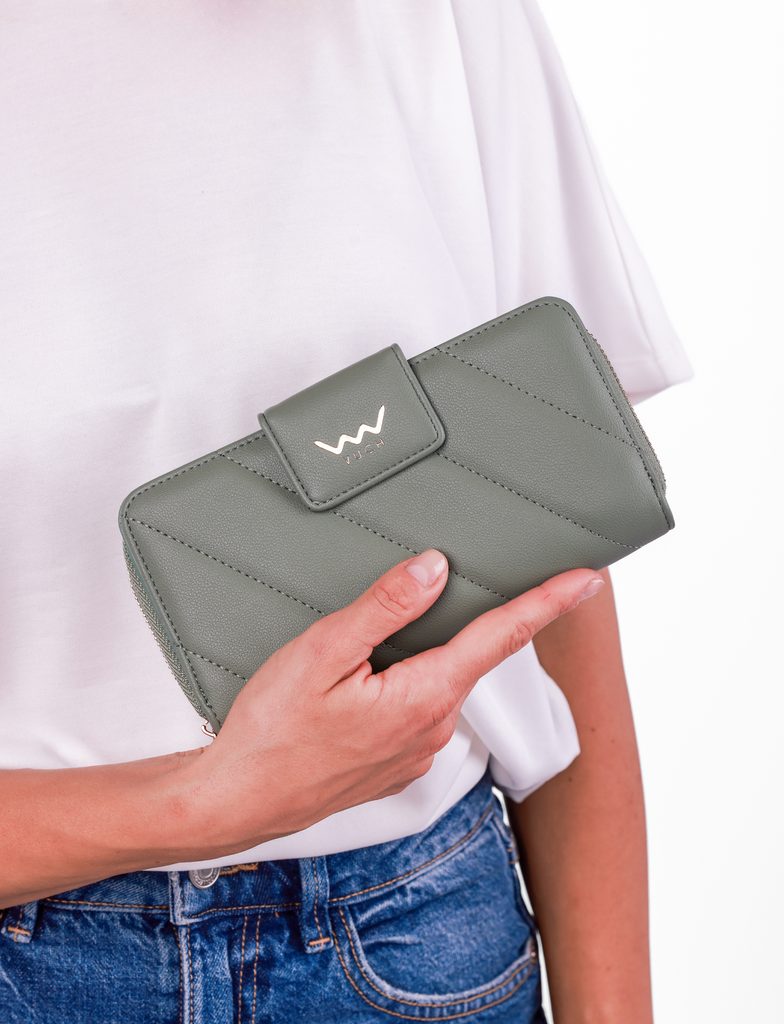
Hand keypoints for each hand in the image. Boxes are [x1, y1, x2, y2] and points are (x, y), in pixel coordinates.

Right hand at [176, 549, 603, 855]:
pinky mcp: (396, 762)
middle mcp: (433, 727)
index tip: (589, 578)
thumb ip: (385, 608)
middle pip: (467, 655)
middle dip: (459, 621)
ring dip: (418, 656)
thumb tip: (435, 568)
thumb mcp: (323, 653)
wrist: (238, 801)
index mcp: (424, 695)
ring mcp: (416, 750)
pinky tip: (356, 684)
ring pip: (436, 681)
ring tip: (360, 650)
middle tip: (430, 590)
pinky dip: (401, 685)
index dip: (548, 602)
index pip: (501, 637)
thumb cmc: (272, 731)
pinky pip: (415, 708)